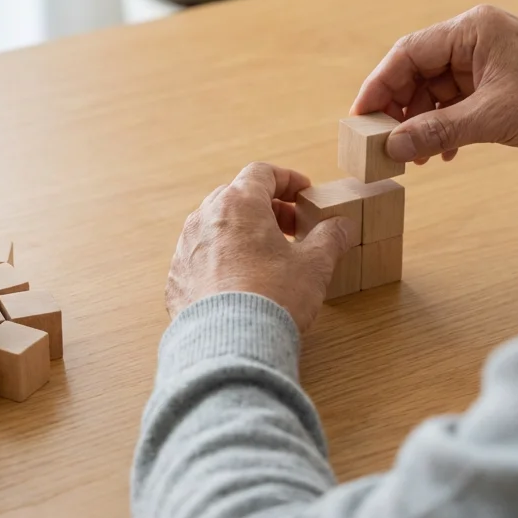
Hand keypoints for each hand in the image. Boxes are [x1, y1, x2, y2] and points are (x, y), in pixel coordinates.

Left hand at [166, 162, 356, 331]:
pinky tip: (241, 281)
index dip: (287, 180)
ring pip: (216, 226)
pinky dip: (222, 259)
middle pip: (237, 197)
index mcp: (238, 204)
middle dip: (267, 208)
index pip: (262, 173)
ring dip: (243, 232)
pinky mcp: (176, 278)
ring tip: (266, 256)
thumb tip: (341, 226)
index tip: (304, 193)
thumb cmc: (272, 297)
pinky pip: (201, 256)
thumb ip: (330, 238)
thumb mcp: (314, 265)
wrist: (229, 344)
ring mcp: (185, 248)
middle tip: (291, 228)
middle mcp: (205, 218)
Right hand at [352, 5, 517, 163]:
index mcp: (472, 29)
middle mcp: (475, 38)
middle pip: (417, 72)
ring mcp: (486, 61)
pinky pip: (455, 102)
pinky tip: (442, 154)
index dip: (379, 86)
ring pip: (434, 90)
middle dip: (400, 110)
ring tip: (414, 157)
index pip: (408, 53)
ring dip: (421, 123)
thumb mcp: (492, 118)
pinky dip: (444, 126)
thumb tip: (392, 148)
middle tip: (384, 145)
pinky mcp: (496, 83)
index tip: (361, 118)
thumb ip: (437, 131)